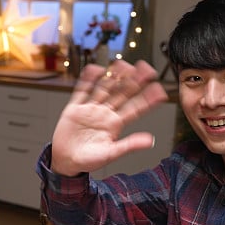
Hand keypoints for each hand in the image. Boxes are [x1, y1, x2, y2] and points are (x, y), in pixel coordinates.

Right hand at [51, 60, 168, 176]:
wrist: (66, 161)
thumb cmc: (88, 160)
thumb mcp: (111, 154)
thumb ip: (129, 145)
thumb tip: (150, 141)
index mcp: (115, 124)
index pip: (135, 108)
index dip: (147, 98)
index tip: (159, 89)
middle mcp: (105, 114)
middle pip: (122, 93)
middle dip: (134, 81)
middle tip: (147, 68)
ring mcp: (91, 109)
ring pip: (104, 88)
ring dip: (114, 76)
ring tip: (124, 64)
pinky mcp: (75, 108)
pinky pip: (82, 91)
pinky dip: (87, 80)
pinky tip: (96, 68)